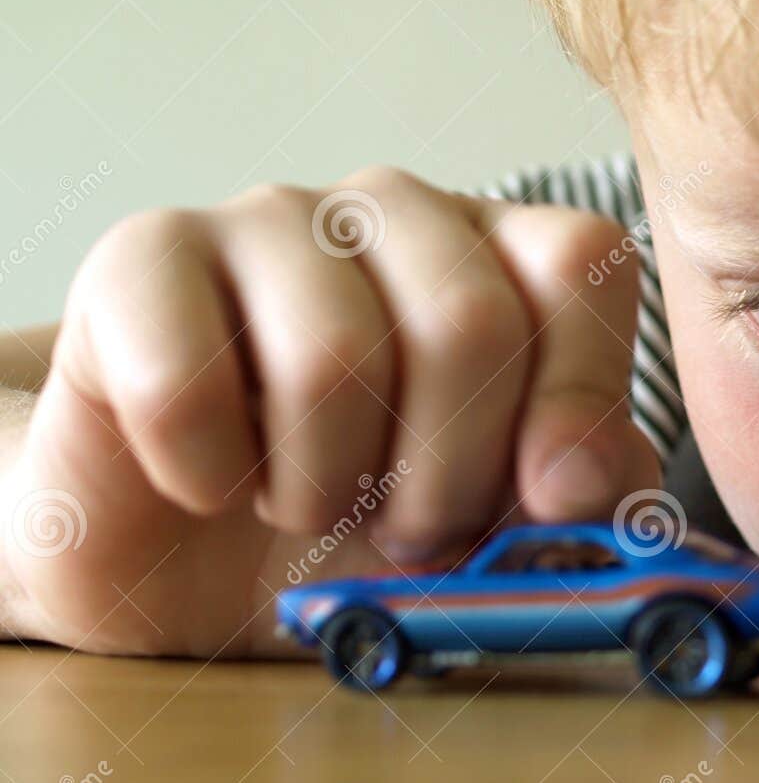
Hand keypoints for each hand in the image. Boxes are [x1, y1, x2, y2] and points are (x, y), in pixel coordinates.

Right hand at [2, 166, 658, 656]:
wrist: (187, 570)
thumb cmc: (364, 530)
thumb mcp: (502, 531)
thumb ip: (582, 493)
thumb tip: (591, 478)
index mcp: (502, 255)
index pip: (581, 264)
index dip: (574, 398)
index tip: (544, 502)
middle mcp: (395, 213)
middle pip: (468, 321)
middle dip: (445, 477)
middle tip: (404, 526)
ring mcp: (267, 219)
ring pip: (331, 357)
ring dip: (323, 486)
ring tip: (305, 503)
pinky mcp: (142, 258)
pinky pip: (184, 383)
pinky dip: (208, 476)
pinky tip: (209, 482)